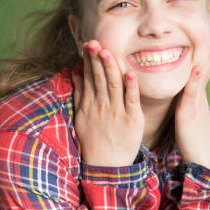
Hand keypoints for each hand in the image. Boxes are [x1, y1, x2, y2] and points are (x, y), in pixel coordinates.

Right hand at [72, 40, 143, 166]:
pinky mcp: (132, 120)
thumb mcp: (81, 118)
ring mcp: (117, 112)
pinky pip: (131, 101)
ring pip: (114, 85)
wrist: (107, 166)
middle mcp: (102, 106)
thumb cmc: (94, 141)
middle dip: (97, 59)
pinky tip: (130, 74)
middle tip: (95, 42)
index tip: (88, 45)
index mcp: (91, 104)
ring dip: (111, 68)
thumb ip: (80, 95)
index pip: (90, 77)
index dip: (89, 61)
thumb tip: (76, 74)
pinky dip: (131, 87)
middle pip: (100, 78)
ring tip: (107, 52)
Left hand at [174, 27, 209, 172]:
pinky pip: (191, 93)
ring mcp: (196, 100)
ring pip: (203, 72)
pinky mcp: (189, 112)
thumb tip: (185, 87)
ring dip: (209, 53)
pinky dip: (194, 80)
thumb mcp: (188, 112)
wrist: (201, 160)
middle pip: (208, 60)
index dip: (208, 43)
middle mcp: (199, 91)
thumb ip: (187, 98)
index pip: (202, 61)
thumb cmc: (191, 137)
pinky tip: (197, 67)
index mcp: (196, 90)